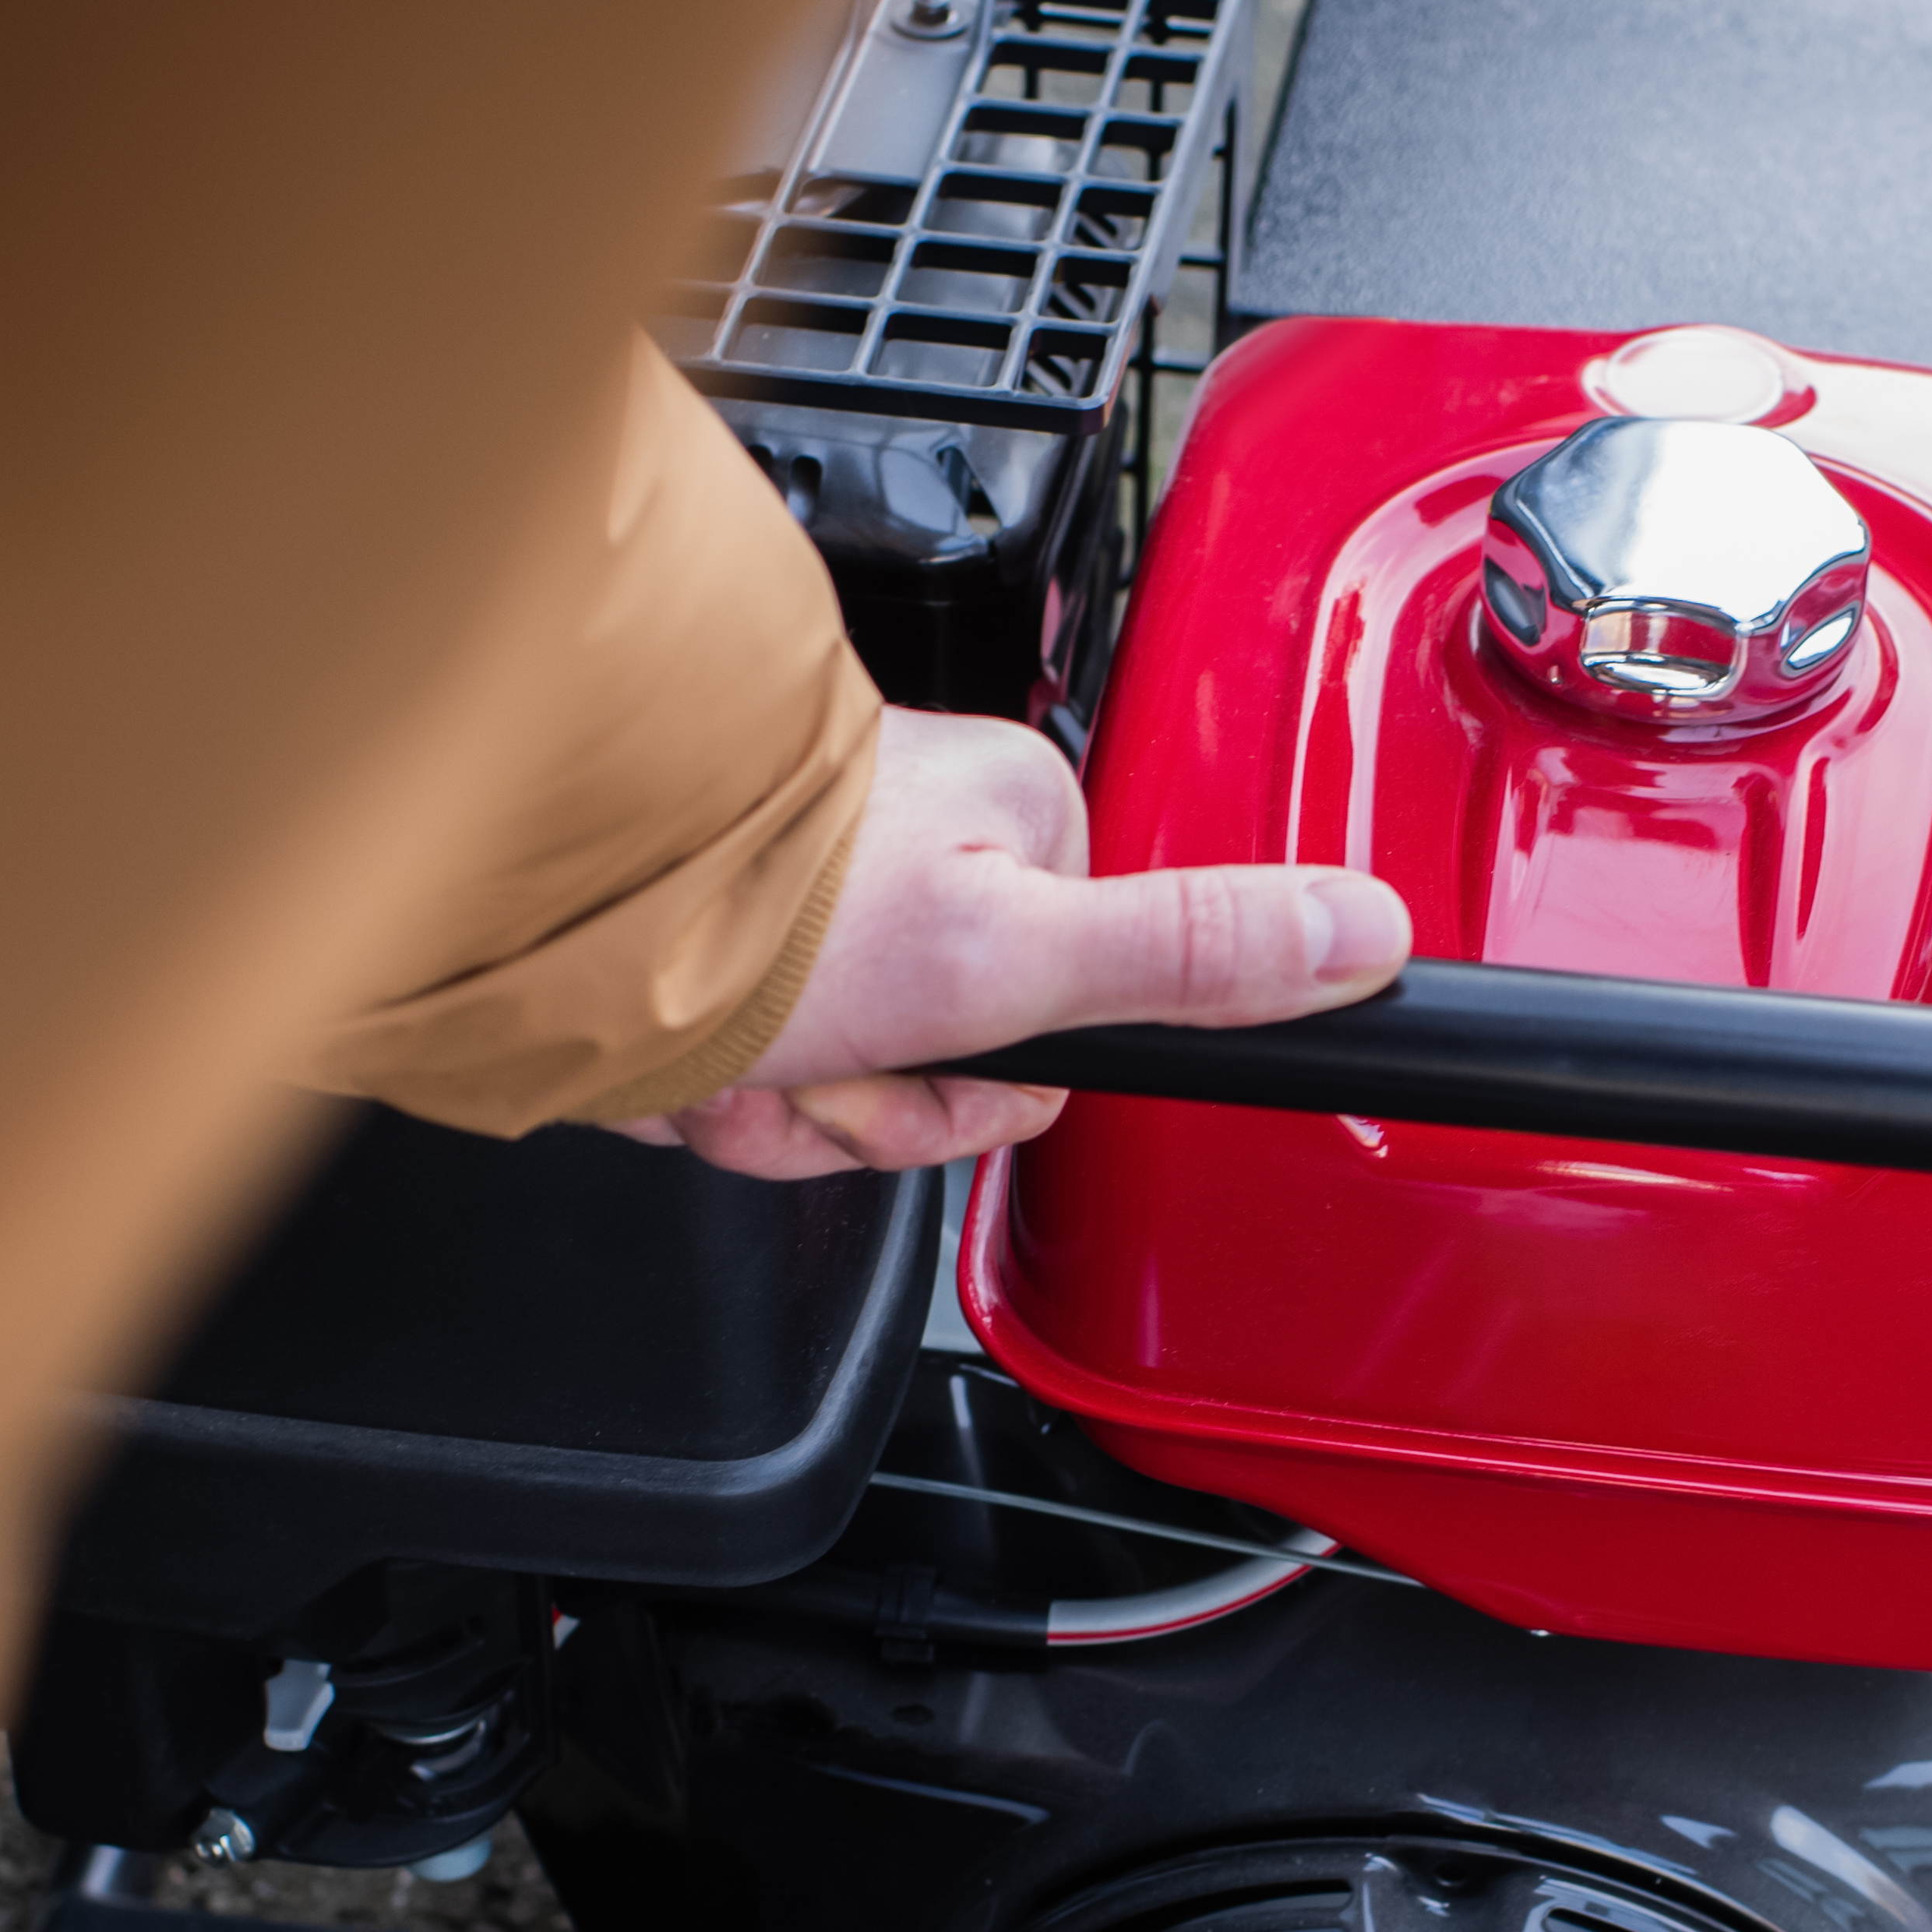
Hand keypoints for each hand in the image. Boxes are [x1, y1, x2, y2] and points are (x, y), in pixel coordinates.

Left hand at [619, 709, 1412, 1177]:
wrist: (565, 893)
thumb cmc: (775, 907)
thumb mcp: (1020, 954)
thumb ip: (1194, 954)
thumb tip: (1367, 931)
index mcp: (1021, 827)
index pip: (1057, 1027)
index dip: (980, 1088)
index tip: (935, 1064)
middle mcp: (922, 847)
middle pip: (943, 1064)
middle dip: (863, 1105)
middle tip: (817, 1062)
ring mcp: (819, 893)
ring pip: (837, 1076)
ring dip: (776, 1103)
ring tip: (734, 1051)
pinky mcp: (725, 931)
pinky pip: (747, 1061)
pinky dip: (704, 1081)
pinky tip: (677, 1049)